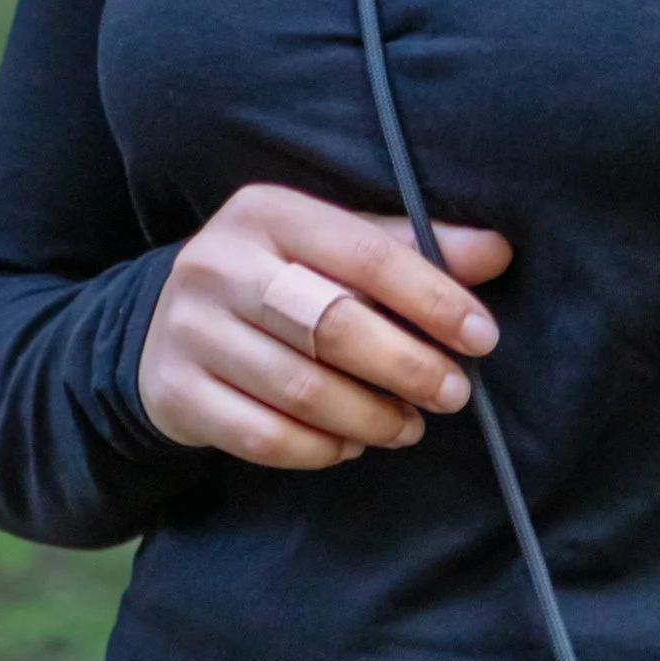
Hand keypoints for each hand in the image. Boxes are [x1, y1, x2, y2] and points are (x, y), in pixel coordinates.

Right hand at [137, 182, 511, 472]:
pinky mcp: (175, 392)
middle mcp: (218, 264)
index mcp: (266, 212)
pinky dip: (319, 448)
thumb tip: (496, 252)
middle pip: (332, 325)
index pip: (364, 253)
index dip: (431, 298)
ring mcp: (190, 330)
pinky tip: (351, 444)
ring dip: (371, 417)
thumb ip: (407, 247)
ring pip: (300, 390)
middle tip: (454, 393)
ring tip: (409, 425)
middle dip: (408, 366)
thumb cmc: (276, 279)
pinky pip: (262, 436)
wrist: (164, 323)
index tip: (481, 337)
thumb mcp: (331, 246)